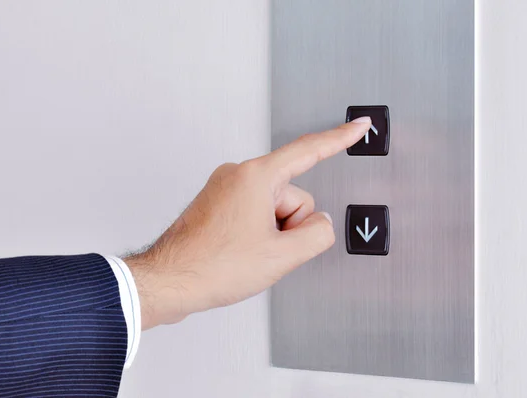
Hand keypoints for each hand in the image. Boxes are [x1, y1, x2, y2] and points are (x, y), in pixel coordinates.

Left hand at [124, 117, 371, 328]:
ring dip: (271, 233)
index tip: (358, 126)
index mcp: (255, 177)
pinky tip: (239, 252)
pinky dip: (256, 234)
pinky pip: (254, 214)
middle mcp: (237, 175)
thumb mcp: (281, 256)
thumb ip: (317, 235)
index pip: (308, 151)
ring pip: (273, 208)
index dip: (339, 138)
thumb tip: (320, 225)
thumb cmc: (209, 265)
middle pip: (291, 195)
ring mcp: (224, 190)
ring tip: (247, 253)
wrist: (169, 281)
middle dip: (289, 226)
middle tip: (266, 250)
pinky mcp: (217, 205)